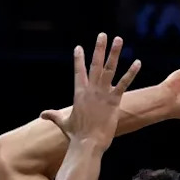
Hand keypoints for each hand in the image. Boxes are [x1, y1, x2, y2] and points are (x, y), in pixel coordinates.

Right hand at [41, 34, 140, 150]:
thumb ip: (53, 115)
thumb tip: (41, 115)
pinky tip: (137, 63)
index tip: (79, 47)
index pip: (78, 72)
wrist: (87, 144)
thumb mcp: (63, 123)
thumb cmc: (75, 135)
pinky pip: (124, 84)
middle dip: (99, 48)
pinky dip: (131, 73)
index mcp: (79, 93)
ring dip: (114, 53)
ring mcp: (103, 94)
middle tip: (103, 35)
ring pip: (110, 69)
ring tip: (119, 39)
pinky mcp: (114, 100)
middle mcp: (91, 90)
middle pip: (95, 64)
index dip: (78, 59)